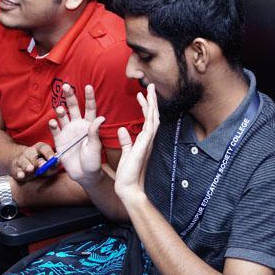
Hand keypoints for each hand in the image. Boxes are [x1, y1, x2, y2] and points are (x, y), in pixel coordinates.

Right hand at [9, 142, 54, 180]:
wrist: (20, 164)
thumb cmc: (39, 164)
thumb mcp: (47, 162)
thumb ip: (53, 164)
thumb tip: (58, 162)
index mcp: (38, 148)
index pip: (43, 148)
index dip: (48, 153)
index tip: (53, 158)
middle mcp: (29, 153)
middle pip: (33, 156)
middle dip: (38, 161)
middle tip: (43, 165)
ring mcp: (21, 160)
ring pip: (24, 163)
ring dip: (27, 166)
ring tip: (31, 169)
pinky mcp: (15, 169)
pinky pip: (17, 171)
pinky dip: (19, 173)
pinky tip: (21, 175)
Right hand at [48, 84, 104, 186]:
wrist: (84, 175)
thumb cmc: (93, 161)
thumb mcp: (96, 146)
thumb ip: (95, 132)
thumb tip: (100, 117)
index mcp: (90, 125)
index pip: (90, 108)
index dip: (89, 97)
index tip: (88, 86)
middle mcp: (78, 125)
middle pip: (73, 107)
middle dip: (70, 96)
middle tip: (66, 86)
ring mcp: (67, 131)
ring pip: (62, 116)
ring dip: (60, 110)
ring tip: (60, 110)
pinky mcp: (59, 140)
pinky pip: (55, 129)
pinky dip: (53, 125)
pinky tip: (53, 122)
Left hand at [114, 84, 158, 203]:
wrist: (129, 188)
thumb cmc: (127, 174)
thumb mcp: (125, 153)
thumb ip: (125, 141)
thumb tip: (121, 130)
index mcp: (143, 141)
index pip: (147, 120)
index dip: (145, 106)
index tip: (142, 94)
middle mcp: (148, 140)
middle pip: (153, 116)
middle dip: (152, 100)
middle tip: (150, 86)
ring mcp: (148, 143)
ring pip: (153, 119)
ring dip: (152, 104)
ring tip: (149, 90)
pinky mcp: (144, 146)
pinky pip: (149, 127)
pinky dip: (150, 116)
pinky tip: (147, 106)